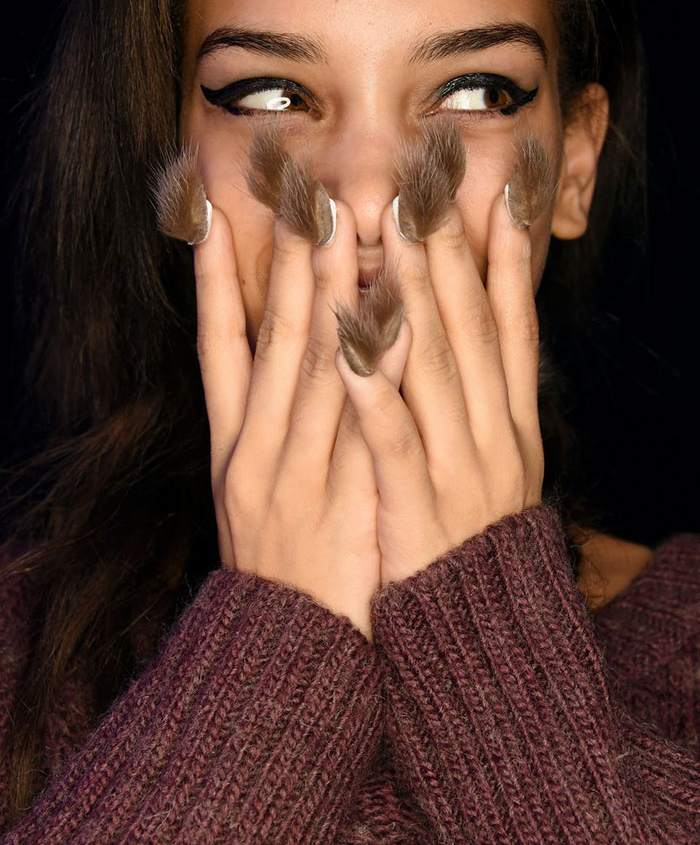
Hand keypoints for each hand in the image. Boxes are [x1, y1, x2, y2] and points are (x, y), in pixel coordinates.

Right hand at [193, 198, 408, 641]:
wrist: (291, 650)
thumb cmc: (279, 570)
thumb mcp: (249, 498)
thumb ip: (261, 431)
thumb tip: (293, 364)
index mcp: (230, 447)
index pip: (215, 347)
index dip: (209, 280)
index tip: (214, 217)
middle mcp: (256, 450)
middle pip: (270, 339)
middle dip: (285, 262)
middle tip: (300, 194)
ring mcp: (297, 473)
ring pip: (312, 365)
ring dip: (328, 292)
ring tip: (343, 227)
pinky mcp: (343, 498)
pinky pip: (362, 419)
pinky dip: (376, 363)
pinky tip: (393, 314)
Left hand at [336, 186, 544, 586]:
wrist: (477, 631)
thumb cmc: (475, 542)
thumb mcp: (498, 469)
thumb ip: (486, 406)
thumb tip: (471, 340)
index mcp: (512, 426)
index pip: (513, 331)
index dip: (509, 266)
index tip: (501, 203)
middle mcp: (493, 436)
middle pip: (471, 332)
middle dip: (447, 258)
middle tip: (425, 191)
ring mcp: (457, 469)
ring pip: (433, 368)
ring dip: (409, 298)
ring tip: (388, 237)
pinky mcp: (416, 504)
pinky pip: (393, 437)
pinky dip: (375, 385)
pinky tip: (352, 339)